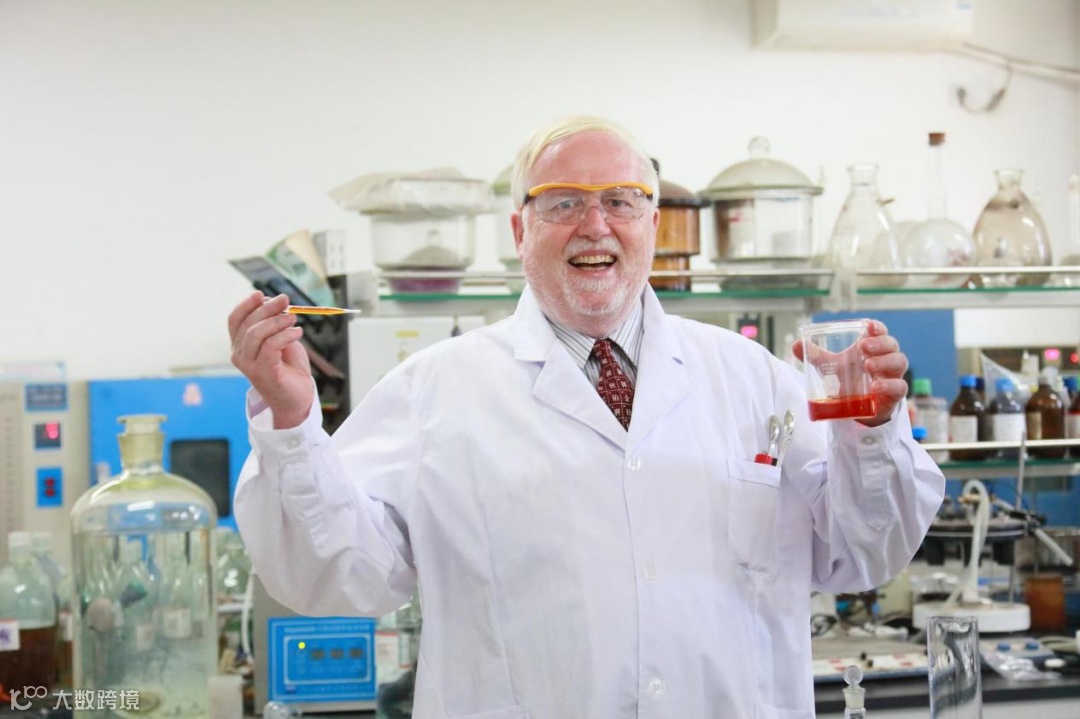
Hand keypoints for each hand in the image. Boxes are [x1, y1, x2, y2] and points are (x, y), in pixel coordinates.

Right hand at [228, 292, 312, 428]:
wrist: (297, 398)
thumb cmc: (289, 368)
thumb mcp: (281, 340)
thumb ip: (275, 323)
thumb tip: (275, 302)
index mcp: (240, 346)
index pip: (234, 320)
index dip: (246, 305)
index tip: (261, 294)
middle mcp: (240, 355)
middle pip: (248, 324)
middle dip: (267, 308)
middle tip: (286, 300)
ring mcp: (250, 365)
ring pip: (256, 334)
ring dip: (277, 321)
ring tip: (294, 319)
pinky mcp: (264, 372)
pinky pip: (271, 346)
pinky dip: (285, 335)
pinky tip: (297, 332)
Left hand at [792, 320, 908, 426]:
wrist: (856, 408)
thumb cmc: (848, 380)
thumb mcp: (831, 367)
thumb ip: (815, 356)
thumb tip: (795, 344)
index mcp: (872, 347)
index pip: (880, 331)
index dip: (877, 327)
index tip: (869, 326)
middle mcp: (886, 358)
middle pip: (891, 344)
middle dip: (879, 343)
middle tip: (863, 347)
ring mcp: (892, 375)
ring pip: (899, 362)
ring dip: (884, 362)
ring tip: (868, 365)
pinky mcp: (895, 394)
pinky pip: (899, 387)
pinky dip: (889, 385)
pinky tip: (875, 386)